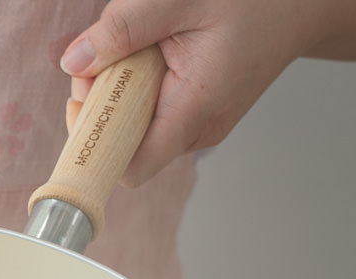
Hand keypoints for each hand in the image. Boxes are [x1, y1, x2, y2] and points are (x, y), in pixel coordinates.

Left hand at [61, 0, 355, 186]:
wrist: (301, 7)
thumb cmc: (255, 3)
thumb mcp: (181, 1)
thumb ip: (124, 30)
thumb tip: (73, 63)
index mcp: (195, 110)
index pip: (130, 166)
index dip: (95, 143)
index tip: (82, 102)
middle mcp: (198, 131)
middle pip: (124, 146)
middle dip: (101, 106)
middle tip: (106, 59)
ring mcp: (198, 127)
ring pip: (134, 129)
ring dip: (118, 94)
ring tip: (136, 51)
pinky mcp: (195, 116)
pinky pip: (149, 115)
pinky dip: (135, 90)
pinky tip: (149, 58)